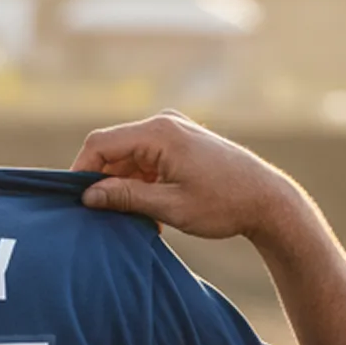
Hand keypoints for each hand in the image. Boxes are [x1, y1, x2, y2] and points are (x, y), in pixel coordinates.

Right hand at [72, 112, 303, 241]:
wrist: (268, 201)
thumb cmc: (223, 204)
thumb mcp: (170, 206)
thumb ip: (126, 197)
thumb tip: (89, 196)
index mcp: (159, 132)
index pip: (100, 144)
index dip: (81, 172)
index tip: (77, 202)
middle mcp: (164, 124)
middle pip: (113, 150)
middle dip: (105, 182)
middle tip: (105, 217)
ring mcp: (173, 131)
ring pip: (129, 158)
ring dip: (126, 187)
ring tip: (136, 220)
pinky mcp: (181, 144)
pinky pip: (147, 161)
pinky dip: (142, 184)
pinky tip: (152, 213)